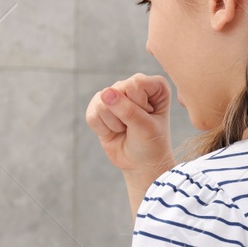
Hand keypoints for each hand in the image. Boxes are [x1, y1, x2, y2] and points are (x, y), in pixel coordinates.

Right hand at [85, 73, 174, 187]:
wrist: (141, 163)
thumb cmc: (151, 143)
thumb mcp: (145, 128)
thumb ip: (128, 110)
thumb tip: (105, 93)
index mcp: (156, 86)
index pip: (135, 83)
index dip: (139, 105)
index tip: (148, 117)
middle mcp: (134, 85)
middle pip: (116, 90)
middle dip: (124, 115)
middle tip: (136, 126)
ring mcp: (116, 94)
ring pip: (101, 102)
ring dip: (114, 123)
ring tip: (126, 129)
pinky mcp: (100, 106)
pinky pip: (92, 115)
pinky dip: (103, 129)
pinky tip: (114, 132)